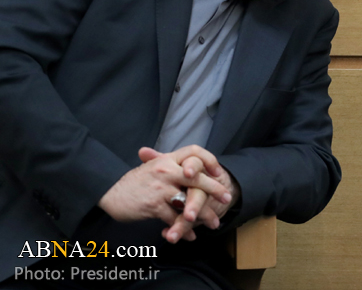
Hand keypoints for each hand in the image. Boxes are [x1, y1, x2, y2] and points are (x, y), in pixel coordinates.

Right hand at [98, 145, 230, 239]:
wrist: (109, 193)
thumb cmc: (133, 182)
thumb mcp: (152, 167)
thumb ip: (172, 166)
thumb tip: (193, 168)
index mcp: (167, 159)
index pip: (194, 152)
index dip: (209, 160)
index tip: (218, 171)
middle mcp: (166, 170)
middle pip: (198, 177)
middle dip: (215, 189)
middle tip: (226, 198)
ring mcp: (161, 188)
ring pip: (189, 202)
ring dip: (203, 215)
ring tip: (213, 223)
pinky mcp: (154, 205)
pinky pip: (175, 219)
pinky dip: (184, 229)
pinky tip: (190, 235)